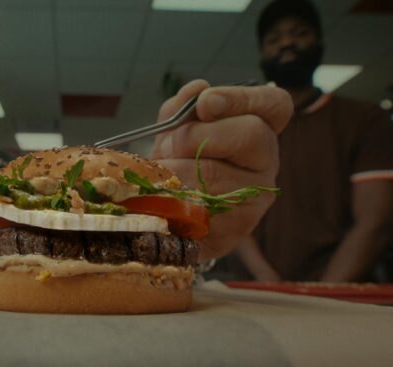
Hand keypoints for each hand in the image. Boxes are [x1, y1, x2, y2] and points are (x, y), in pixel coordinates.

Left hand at [150, 79, 292, 259]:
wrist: (167, 216)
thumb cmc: (176, 165)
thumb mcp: (174, 131)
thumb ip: (182, 108)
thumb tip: (197, 89)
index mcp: (257, 128)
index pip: (275, 104)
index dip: (242, 97)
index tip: (206, 103)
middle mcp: (266, 161)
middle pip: (250, 133)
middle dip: (198, 135)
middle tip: (172, 146)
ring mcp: (257, 195)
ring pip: (217, 172)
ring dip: (177, 170)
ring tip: (161, 174)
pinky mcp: (238, 226)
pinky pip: (203, 205)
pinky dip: (174, 198)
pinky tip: (165, 197)